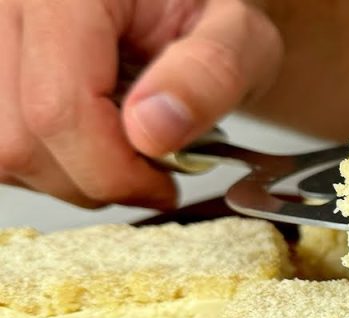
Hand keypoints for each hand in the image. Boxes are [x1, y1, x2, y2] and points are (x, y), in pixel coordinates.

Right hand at [0, 0, 281, 209]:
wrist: (184, 4)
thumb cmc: (208, 12)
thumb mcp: (241, 36)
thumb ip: (210, 74)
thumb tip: (152, 131)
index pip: (59, 109)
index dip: (114, 170)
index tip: (164, 185)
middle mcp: (9, 7)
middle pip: (21, 141)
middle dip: (95, 179)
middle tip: (153, 173)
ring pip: (3, 153)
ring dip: (72, 175)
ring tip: (128, 149)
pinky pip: (2, 147)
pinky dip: (52, 163)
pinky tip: (95, 141)